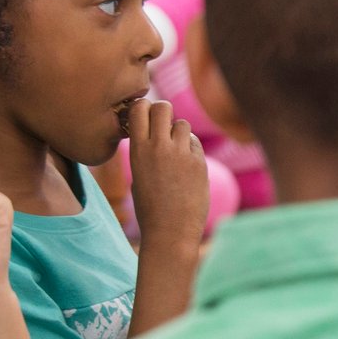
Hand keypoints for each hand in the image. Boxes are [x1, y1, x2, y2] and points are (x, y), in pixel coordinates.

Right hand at [126, 101, 209, 251]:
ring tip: (175, 152)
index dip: (143, 108)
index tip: (144, 118)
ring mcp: (182, 154)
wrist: (170, 232)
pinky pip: (195, 143)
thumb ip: (146, 150)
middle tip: (162, 127)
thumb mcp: (138, 175)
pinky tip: (186, 168)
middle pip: (163, 107)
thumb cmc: (150, 208)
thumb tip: (157, 131)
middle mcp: (159, 147)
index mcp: (138, 150)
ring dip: (179, 133)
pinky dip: (191, 150)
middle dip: (163, 112)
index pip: (140, 108)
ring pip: (183, 124)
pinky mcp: (199, 163)